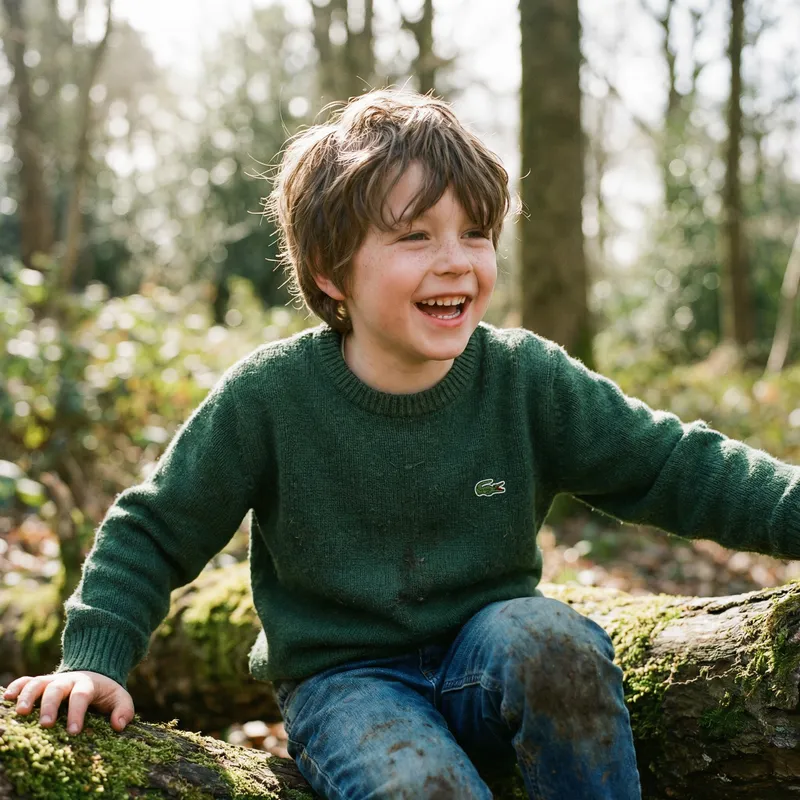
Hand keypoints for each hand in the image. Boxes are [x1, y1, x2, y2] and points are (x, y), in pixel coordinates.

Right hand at [3, 671, 133, 734]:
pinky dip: (17, 686)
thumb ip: (124, 710)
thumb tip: (118, 725)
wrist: (94, 672)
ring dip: (28, 696)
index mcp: (88, 684)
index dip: (77, 712)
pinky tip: (7, 698)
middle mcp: (68, 680)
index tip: (73, 731)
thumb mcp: (120, 698)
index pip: (82, 696)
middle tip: (46, 724)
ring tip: (21, 712)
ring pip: (38, 682)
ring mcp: (52, 680)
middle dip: (50, 706)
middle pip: (56, 689)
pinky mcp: (41, 682)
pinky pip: (26, 680)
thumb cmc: (105, 692)